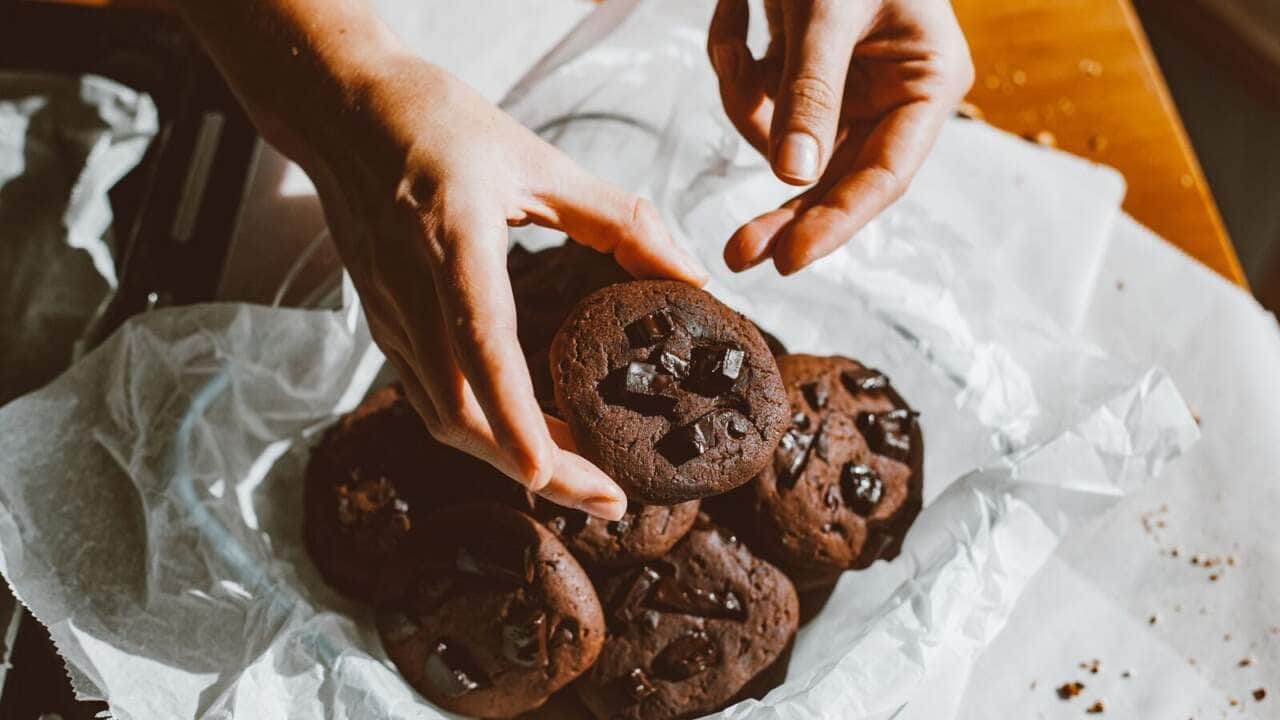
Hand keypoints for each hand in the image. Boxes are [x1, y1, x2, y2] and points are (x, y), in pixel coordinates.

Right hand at [304, 54, 707, 518]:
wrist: (341, 113)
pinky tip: (536, 439)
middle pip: (462, 411)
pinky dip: (488, 433)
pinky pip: (435, 399)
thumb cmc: (439, 126)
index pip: (479, 344)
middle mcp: (411, 293)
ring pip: (446, 417)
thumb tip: (691, 275)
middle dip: (536, 468)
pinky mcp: (388, 327)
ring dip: (513, 460)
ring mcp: (391, 317)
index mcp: (451, 242)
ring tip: (587, 480)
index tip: (547, 473)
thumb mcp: (538, 157)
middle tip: (610, 500)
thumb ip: (619, 220)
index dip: (512, 415)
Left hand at [708, 0, 973, 273]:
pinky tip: (735, 13)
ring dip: (743, 98)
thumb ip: (812, 91)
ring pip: (783, 137)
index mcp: (927, 81)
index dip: (837, 222)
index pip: (885, 175)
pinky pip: (759, 96)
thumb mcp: (828, 11)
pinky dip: (734, 64)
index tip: (786, 259)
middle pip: (835, 177)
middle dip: (780, 207)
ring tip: (733, 38)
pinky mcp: (804, 70)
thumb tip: (791, 176)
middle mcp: (892, 93)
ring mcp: (846, 84)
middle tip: (735, 253)